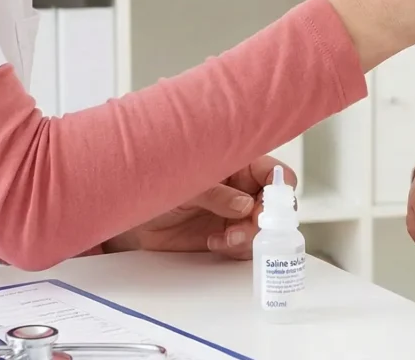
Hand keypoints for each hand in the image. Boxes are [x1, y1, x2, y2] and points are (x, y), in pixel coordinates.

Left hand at [103, 156, 294, 257]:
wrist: (134, 218)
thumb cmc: (155, 187)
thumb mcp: (185, 186)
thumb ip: (216, 193)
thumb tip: (244, 205)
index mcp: (237, 166)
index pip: (273, 172)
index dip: (280, 187)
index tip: (271, 204)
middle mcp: (242, 189)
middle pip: (276, 204)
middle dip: (267, 219)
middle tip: (252, 227)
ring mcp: (236, 214)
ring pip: (264, 228)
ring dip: (251, 237)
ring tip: (227, 238)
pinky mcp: (227, 236)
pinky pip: (246, 246)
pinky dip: (237, 248)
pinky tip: (215, 242)